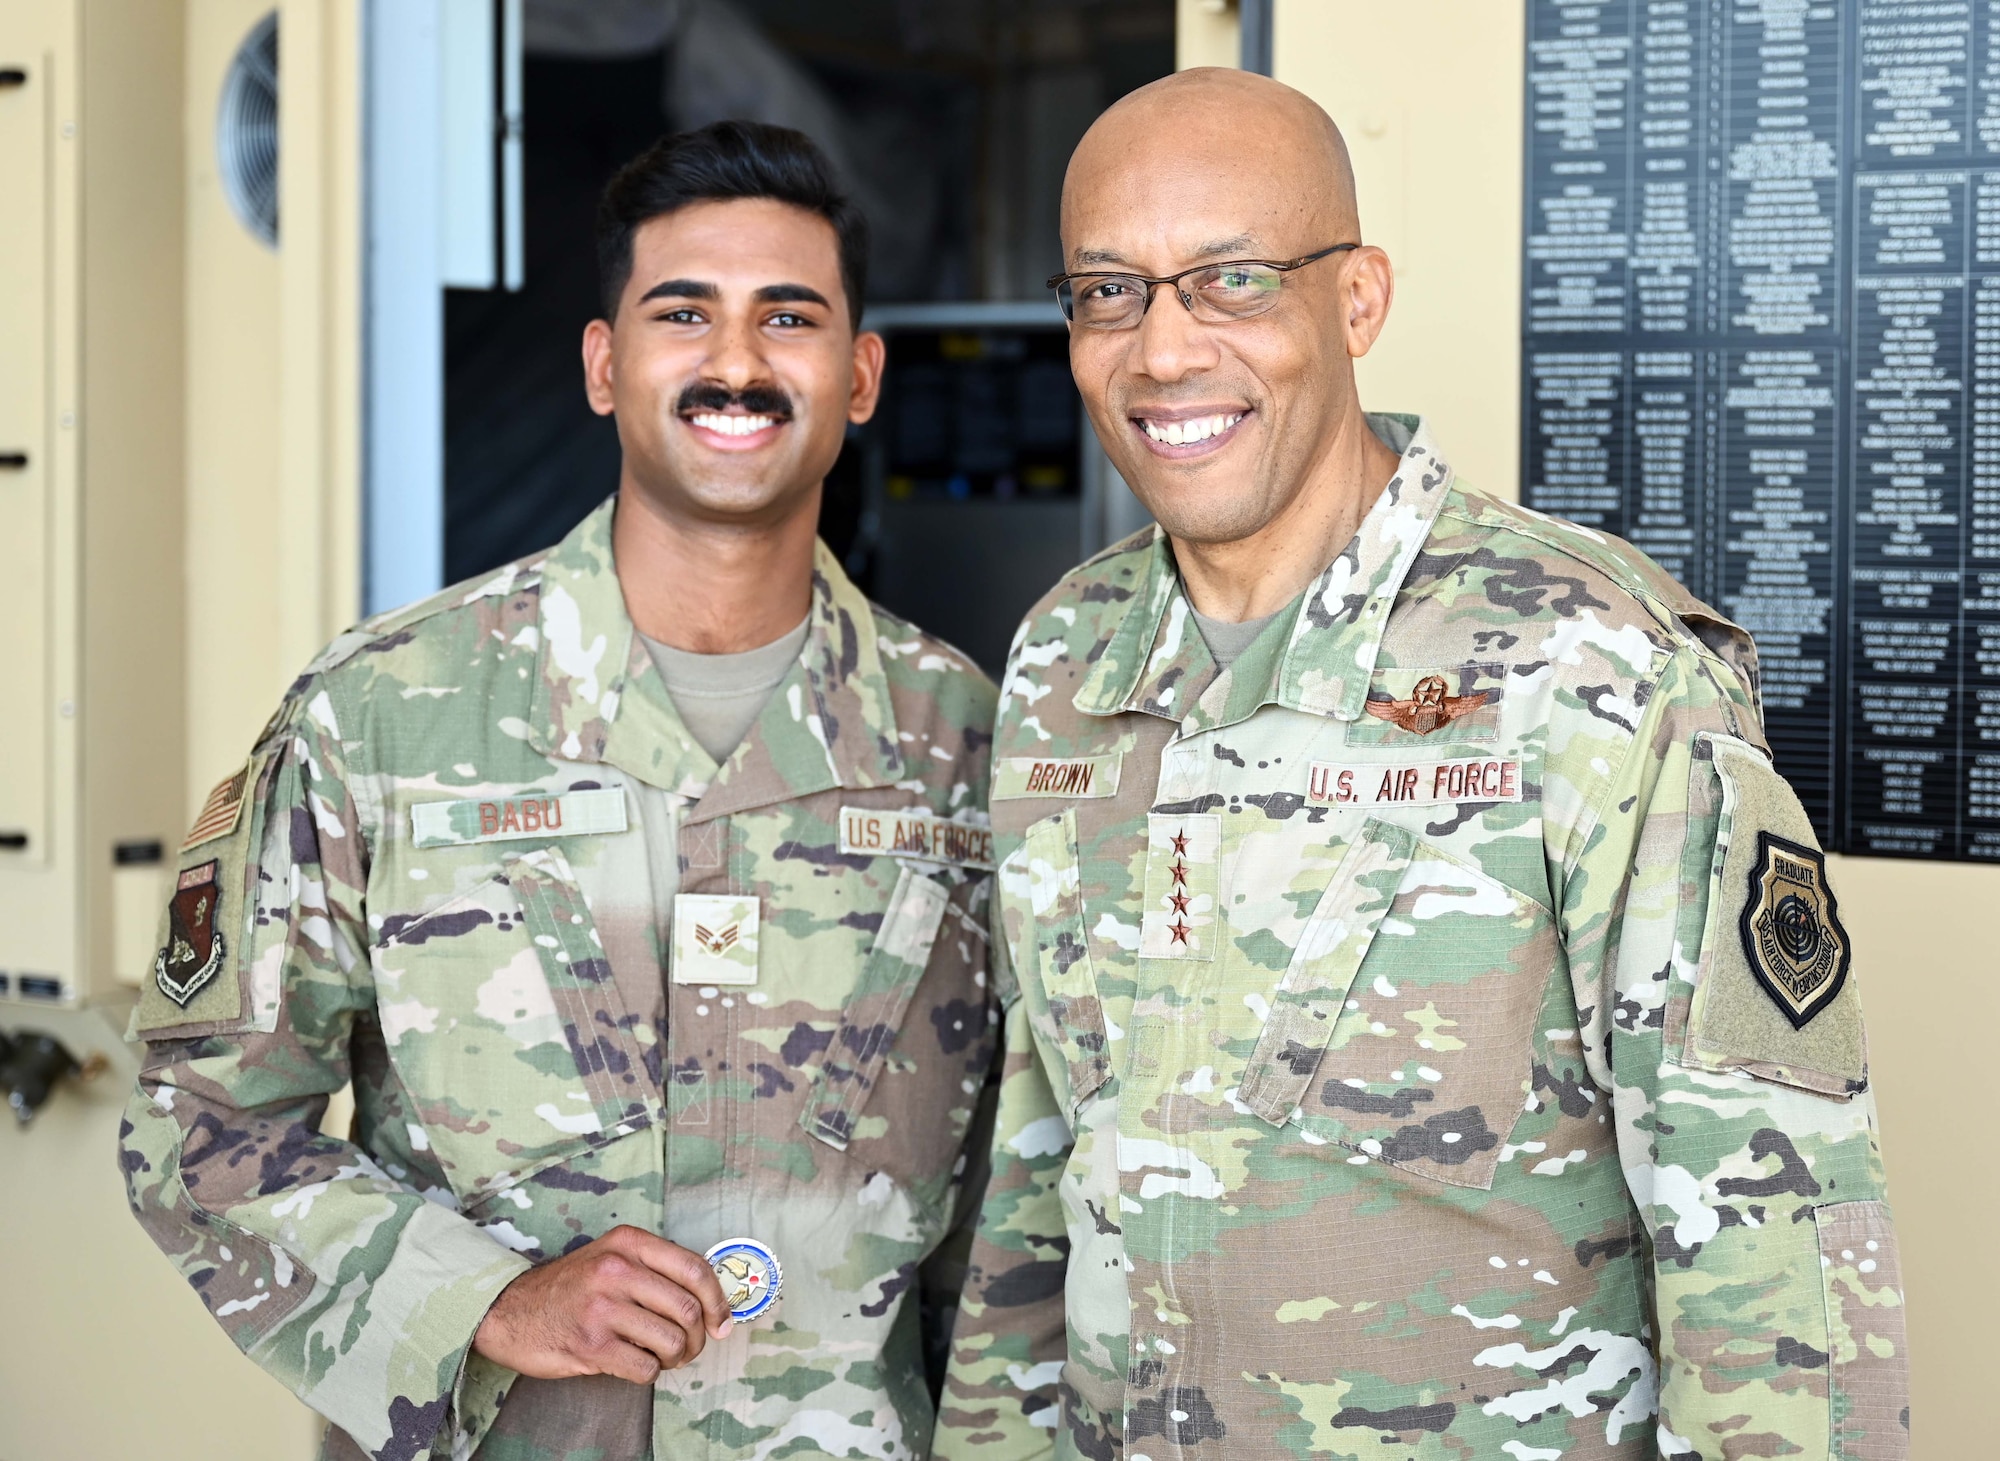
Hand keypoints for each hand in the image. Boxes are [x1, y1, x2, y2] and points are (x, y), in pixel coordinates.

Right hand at [472, 1225, 733, 1382]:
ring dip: (676, 1357)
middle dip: (698, 1337)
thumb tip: (711, 1300)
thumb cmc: (571, 1287)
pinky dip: (650, 1372)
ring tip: (663, 1356)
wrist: (510, 1311)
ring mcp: (602, 1308)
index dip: (718, 1301)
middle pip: (688, 1309)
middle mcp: (616, 1270)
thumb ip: (655, 1268)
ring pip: (671, 1341)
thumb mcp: (610, 1256)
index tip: (722, 1322)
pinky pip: (645, 1367)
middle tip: (689, 1347)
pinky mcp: (590, 1345)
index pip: (695, 1269)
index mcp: (628, 1243)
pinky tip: (636, 1364)